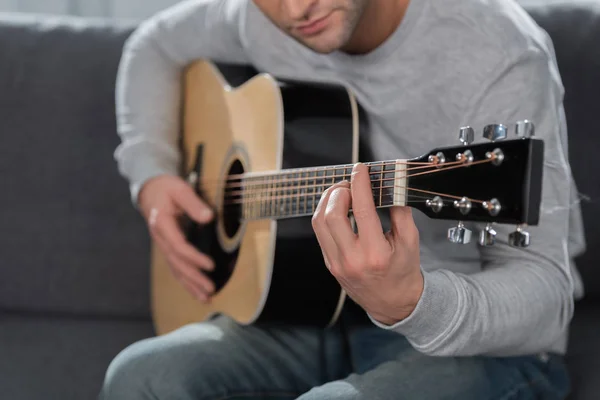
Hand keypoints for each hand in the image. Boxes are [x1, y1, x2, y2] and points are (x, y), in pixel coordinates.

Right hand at [139, 175, 214, 302]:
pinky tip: (197, 290)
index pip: (178, 246)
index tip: (211, 265)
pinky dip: (186, 280)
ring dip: (190, 285)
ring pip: (176, 269)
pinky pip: (176, 267)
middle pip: (177, 263)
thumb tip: (209, 217)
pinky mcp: (167, 248)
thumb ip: (194, 203)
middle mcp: (160, 238)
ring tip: (206, 298)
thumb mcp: (180, 189)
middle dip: (194, 278)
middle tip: (210, 290)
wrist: (150, 189)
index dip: (194, 257)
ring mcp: (162, 245)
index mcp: (162, 224)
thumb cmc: (167, 187)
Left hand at [311, 163, 423, 325]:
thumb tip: (390, 183)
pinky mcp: (329, 264)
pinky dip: (326, 215)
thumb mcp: (410, 240)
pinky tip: (337, 208)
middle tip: (350, 184)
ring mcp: (337, 263)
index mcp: (375, 253)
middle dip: (339, 191)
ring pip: (319, 223)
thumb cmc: (403, 270)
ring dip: (327, 201)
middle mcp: (352, 259)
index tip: (361, 169)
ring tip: (342, 193)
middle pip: (332, 215)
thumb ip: (400, 210)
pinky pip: (320, 233)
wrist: (393, 303)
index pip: (362, 210)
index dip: (359, 184)